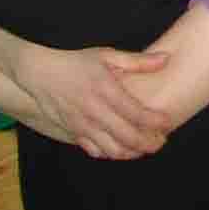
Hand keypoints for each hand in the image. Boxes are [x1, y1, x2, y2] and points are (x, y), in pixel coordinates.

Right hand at [7, 40, 176, 160]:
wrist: (40, 74)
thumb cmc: (75, 63)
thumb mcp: (106, 55)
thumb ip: (137, 61)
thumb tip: (166, 58)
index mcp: (106, 91)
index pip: (137, 113)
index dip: (156, 122)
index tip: (168, 122)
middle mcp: (95, 111)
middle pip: (127, 137)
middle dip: (148, 144)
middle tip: (160, 143)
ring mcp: (83, 125)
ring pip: (112, 149)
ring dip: (131, 153)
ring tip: (143, 149)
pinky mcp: (73, 132)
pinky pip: (95, 151)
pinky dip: (110, 154)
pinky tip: (120, 149)